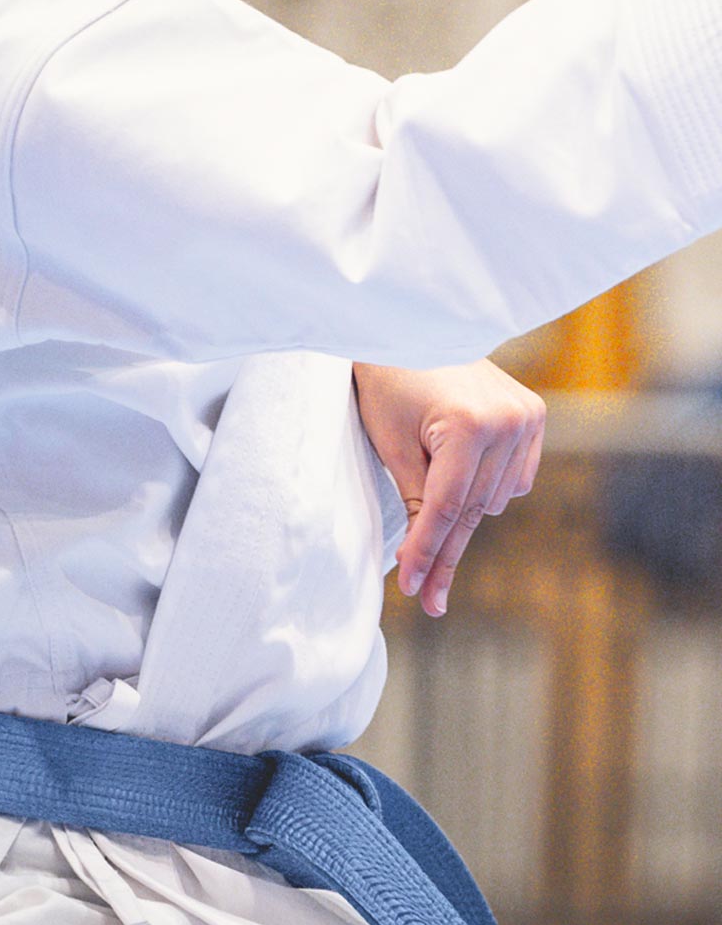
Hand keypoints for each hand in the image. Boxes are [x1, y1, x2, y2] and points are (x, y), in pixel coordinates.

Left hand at [351, 359, 544, 617]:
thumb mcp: (392, 445)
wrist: (412, 327)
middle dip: (445, 550)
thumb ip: (416, 503)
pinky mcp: (534, 415)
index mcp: (470, 425)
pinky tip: (465, 472)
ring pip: (495, 500)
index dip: (428, 552)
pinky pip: (515, 479)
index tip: (414, 590)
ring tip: (432, 502)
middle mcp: (509, 420)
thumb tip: (419, 563)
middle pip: (473, 510)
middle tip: (427, 597)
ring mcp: (527, 416)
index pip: (447, 508)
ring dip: (464, 513)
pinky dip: (489, 486)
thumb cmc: (390, 381)